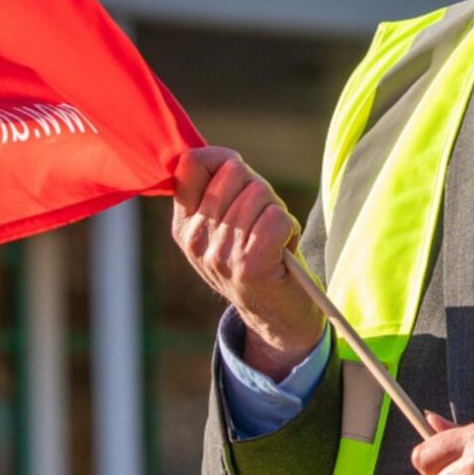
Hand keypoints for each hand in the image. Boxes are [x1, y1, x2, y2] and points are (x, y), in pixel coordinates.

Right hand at [170, 147, 323, 379]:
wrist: (276, 318)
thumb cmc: (257, 257)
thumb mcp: (225, 225)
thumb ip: (219, 189)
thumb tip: (221, 156)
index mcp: (184, 225)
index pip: (191, 163)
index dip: (223, 159)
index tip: (239, 180)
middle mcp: (196, 239)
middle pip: (234, 172)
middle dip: (258, 189)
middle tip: (261, 221)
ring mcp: (220, 254)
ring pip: (259, 194)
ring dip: (276, 212)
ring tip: (271, 239)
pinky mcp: (249, 265)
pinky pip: (277, 218)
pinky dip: (289, 229)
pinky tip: (282, 250)